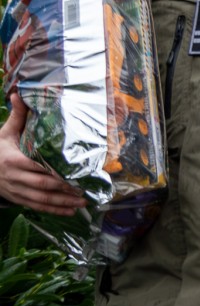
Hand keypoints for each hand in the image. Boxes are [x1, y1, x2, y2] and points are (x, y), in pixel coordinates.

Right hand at [0, 93, 86, 214]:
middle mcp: (15, 177)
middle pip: (42, 185)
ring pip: (42, 199)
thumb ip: (16, 116)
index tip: (73, 172)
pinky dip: (54, 211)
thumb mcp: (4, 133)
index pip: (37, 166)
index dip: (55, 171)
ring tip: (83, 203)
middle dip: (64, 189)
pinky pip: (37, 206)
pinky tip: (70, 212)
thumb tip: (19, 94)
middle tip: (85, 189)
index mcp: (13, 160)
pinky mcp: (18, 198)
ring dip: (63, 203)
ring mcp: (16, 190)